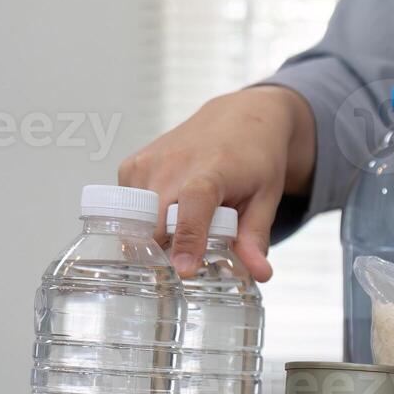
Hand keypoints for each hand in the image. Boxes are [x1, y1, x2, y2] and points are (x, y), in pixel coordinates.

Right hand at [117, 85, 316, 279]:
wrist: (238, 118)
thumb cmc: (255, 158)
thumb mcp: (265, 198)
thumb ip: (256, 236)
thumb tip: (259, 275)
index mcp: (212, 170)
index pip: (193, 205)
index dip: (188, 238)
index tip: (185, 269)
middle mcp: (173, 164)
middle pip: (156, 225)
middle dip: (166, 253)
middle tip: (189, 262)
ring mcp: (148, 163)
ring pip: (136, 222)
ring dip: (154, 238)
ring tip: (182, 231)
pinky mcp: (131, 165)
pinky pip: (127, 210)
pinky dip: (143, 221)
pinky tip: (167, 213)